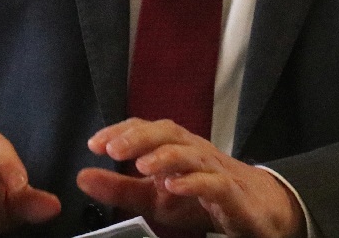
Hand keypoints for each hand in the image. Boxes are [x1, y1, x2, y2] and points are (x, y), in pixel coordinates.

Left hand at [77, 119, 301, 237]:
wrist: (256, 209)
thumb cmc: (202, 199)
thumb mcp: (154, 198)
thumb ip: (119, 189)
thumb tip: (83, 177)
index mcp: (174, 148)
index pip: (146, 130)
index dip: (120, 132)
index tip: (94, 144)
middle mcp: (194, 152)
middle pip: (168, 134)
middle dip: (139, 137)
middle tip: (113, 149)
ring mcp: (214, 171)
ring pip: (191, 154)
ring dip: (165, 157)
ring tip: (141, 165)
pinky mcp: (231, 193)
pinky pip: (214, 183)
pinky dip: (194, 183)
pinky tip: (175, 186)